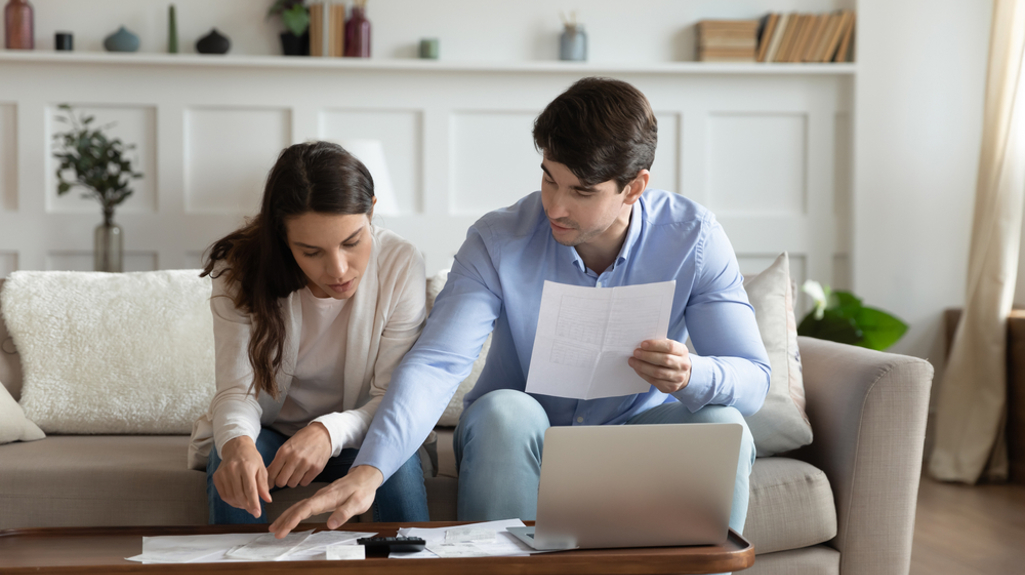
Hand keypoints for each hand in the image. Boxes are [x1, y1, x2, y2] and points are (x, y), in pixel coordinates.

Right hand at [212, 436, 271, 517]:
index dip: (254, 503)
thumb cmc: (252, 459)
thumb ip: (264, 485)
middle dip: (247, 506)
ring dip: (239, 505)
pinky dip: (231, 501)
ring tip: (247, 504)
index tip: (257, 513)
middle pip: (239, 495)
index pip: (250, 489)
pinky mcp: (216, 477)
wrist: (236, 447)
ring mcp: (222, 473)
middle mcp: (232, 469)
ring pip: (230, 497)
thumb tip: (268, 500)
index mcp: (246, 466)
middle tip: (253, 511)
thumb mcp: (262, 469)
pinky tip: (238, 501)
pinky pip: (223, 495)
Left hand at [266, 422, 332, 488]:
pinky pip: (304, 483)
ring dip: (292, 481)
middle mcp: (295, 458)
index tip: (272, 482)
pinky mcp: (316, 468)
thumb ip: (276, 462)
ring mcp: (306, 464)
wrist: (322, 434)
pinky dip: (302, 480)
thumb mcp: (286, 447)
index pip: (272, 474)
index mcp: (284, 451)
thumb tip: (268, 481)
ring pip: (292, 484)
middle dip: (281, 481)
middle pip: (281, 482)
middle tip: (285, 477)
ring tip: (296, 473)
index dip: (270, 481)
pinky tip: (304, 472)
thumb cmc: (302, 441)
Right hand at [269, 464, 383, 537]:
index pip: (306, 508)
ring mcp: (320, 496)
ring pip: (299, 506)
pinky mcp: (321, 498)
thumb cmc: (362, 489)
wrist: (365, 476)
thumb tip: (331, 524)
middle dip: (284, 519)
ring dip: (287, 516)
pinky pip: (304, 505)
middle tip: (274, 531)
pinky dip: (294, 512)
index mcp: (327, 497)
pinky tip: (290, 517)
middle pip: (298, 507)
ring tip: (276, 526)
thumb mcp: (358, 503)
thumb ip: (344, 513)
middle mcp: (320, 496)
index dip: (293, 519)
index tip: (284, 529)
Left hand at [628, 339, 691, 393]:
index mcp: (682, 351)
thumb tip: (642, 344)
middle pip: (664, 360)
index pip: (670, 347)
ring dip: (642, 366)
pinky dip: (643, 375)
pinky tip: (637, 369)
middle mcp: (683, 365)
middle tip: (635, 353)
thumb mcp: (670, 348)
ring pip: (658, 372)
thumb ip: (659, 344)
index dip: (655, 345)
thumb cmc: (672, 357)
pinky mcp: (671, 387)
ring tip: (632, 361)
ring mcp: (678, 377)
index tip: (642, 344)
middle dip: (647, 356)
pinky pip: (655, 381)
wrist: (681, 374)